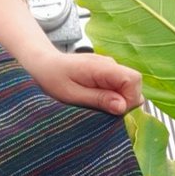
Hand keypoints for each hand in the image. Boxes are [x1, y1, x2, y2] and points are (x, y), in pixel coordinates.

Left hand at [26, 49, 142, 115]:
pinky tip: (95, 99)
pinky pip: (119, 86)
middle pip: (134, 83)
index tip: (114, 111)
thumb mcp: (70, 94)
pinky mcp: (106, 72)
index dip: (129, 98)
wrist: (40, 64)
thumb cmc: (51, 78)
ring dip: (117, 100)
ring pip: (127, 86)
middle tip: (102, 111)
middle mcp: (109, 63)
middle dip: (125, 102)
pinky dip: (112, 96)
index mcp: (101, 67)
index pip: (133, 79)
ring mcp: (109, 67)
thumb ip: (98, 99)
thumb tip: (123, 107)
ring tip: (95, 104)